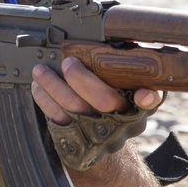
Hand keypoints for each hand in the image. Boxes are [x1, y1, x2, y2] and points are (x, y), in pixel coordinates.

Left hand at [31, 58, 163, 170]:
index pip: (149, 101)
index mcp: (137, 106)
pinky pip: (57, 118)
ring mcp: (96, 132)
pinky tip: (38, 85)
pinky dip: (44, 99)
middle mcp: (120, 121)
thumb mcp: (128, 93)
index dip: (147, 98)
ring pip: (74, 109)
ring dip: (54, 85)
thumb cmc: (112, 108)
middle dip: (82, 79)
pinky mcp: (75, 140)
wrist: (100, 144)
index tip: (142, 94)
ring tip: (40, 70)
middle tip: (68, 62)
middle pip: (104, 101)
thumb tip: (128, 42)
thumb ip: (131, 73)